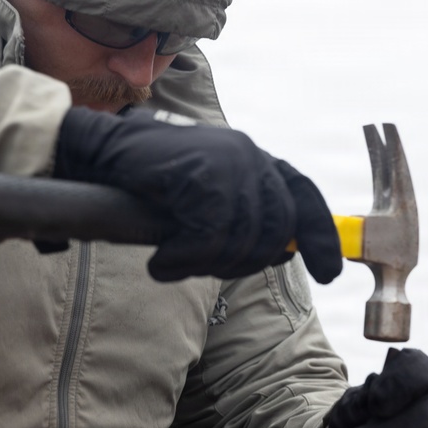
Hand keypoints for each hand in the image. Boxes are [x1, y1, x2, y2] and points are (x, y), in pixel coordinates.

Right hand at [53, 107, 342, 282]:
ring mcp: (227, 163)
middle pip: (274, 232)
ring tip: (170, 262)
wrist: (98, 154)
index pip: (304, 196)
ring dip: (202, 265)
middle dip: (241, 263)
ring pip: (240, 241)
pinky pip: (208, 239)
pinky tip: (160, 262)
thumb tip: (282, 252)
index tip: (330, 273)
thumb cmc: (146, 183)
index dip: (321, 237)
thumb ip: (241, 216)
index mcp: (254, 158)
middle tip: (199, 267)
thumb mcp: (203, 198)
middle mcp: (248, 155)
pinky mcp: (201, 176)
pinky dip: (182, 261)